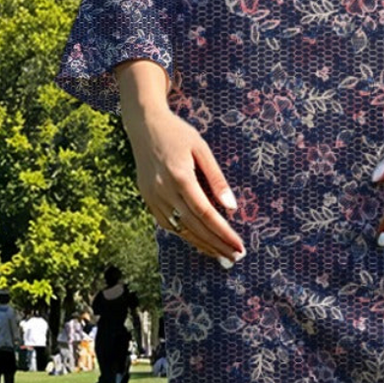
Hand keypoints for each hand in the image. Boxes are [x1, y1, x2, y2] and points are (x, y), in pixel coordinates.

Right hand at [117, 61, 243, 266]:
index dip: (223, 232)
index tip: (239, 246)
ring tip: (222, 256)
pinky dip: (185, 235)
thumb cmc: (178, 133)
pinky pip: (167, 224)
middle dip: (216, 244)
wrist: (143, 125)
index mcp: (180, 176)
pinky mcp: (147, 199)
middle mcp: (164, 190)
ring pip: (180, 229)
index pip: (206, 213)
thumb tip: (232, 207)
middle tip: (236, 258)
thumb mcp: (202, 149)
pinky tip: (200, 242)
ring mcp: (153, 197)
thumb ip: (217, 179)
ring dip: (202, 245)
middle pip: (194, 226)